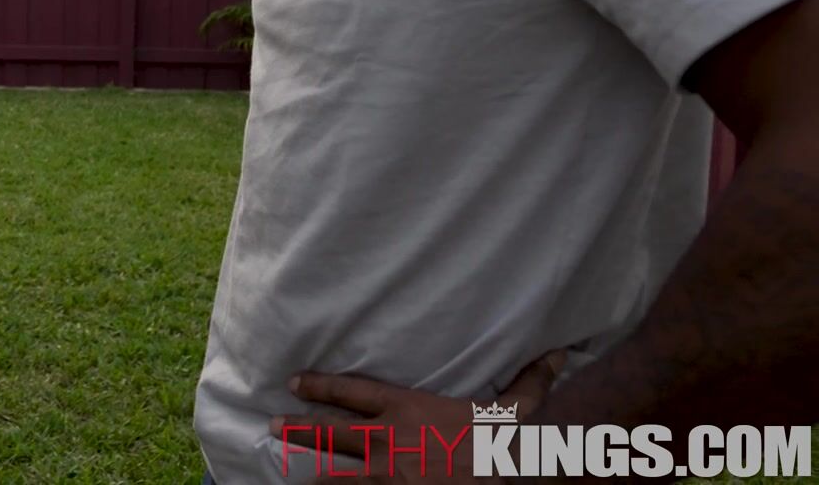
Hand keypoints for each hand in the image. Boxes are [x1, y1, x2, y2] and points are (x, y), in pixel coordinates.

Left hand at [270, 349, 565, 482]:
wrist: (510, 472)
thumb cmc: (507, 442)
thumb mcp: (519, 407)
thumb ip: (530, 380)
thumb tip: (558, 356)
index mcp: (407, 410)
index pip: (352, 393)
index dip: (319, 386)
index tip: (294, 382)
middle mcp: (388, 440)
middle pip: (331, 431)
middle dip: (298, 428)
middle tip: (271, 424)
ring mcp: (388, 475)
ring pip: (338, 474)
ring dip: (314, 474)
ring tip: (292, 476)